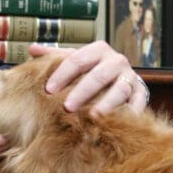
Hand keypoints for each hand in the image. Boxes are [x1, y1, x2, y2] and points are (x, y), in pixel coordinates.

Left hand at [31, 40, 149, 114]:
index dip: (62, 75)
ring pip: (119, 90)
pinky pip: (138, 103)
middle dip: (82, 92)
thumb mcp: (75, 60)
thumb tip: (32, 49)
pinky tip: (117, 123)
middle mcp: (116, 61)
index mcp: (98, 50)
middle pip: (98, 75)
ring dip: (106, 103)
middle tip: (66, 107)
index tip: (49, 91)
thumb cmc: (91, 70)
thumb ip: (55, 56)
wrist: (121, 78)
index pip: (77, 59)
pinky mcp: (141, 93)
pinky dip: (129, 113)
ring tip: (93, 116)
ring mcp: (130, 77)